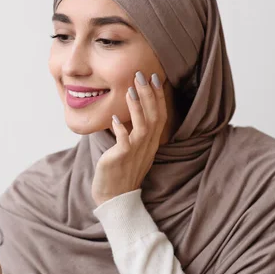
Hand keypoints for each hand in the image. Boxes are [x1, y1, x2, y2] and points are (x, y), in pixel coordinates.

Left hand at [91, 71, 166, 206]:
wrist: (114, 198)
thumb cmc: (120, 172)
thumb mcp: (131, 150)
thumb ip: (133, 133)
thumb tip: (128, 114)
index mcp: (150, 143)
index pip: (160, 116)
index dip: (159, 96)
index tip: (155, 78)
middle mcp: (147, 146)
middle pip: (154, 117)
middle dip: (149, 94)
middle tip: (142, 75)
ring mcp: (135, 153)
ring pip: (143, 126)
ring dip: (137, 107)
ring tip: (131, 90)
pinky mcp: (121, 159)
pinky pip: (124, 142)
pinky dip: (121, 130)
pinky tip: (115, 119)